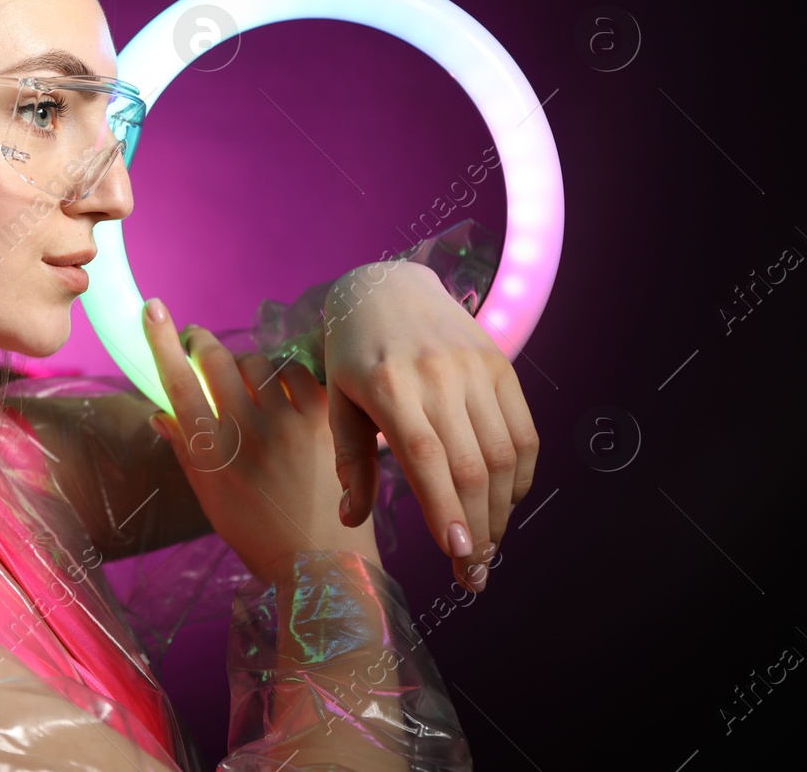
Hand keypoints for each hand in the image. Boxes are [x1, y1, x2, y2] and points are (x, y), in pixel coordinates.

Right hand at [140, 296, 380, 584]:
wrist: (326, 564)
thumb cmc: (261, 536)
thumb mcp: (211, 500)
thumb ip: (185, 452)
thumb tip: (158, 413)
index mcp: (212, 454)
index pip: (178, 383)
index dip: (161, 341)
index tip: (152, 309)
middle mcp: (248, 432)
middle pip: (217, 361)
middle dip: (202, 343)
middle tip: (198, 342)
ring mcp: (290, 421)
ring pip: (259, 363)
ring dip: (247, 365)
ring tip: (249, 383)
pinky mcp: (327, 418)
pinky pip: (298, 374)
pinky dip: (287, 377)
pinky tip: (287, 393)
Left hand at [321, 260, 538, 591]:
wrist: (387, 286)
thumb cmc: (351, 352)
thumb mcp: (337, 400)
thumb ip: (349, 459)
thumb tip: (350, 518)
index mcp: (387, 386)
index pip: (426, 458)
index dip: (445, 509)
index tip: (455, 555)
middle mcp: (437, 376)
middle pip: (471, 466)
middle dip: (477, 528)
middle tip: (473, 574)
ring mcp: (475, 369)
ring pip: (503, 455)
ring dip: (501, 511)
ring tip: (487, 547)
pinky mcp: (501, 366)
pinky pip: (523, 432)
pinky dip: (519, 476)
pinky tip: (504, 503)